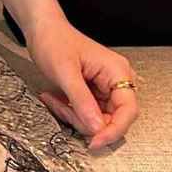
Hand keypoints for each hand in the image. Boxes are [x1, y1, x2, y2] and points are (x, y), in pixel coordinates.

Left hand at [26, 22, 139, 152]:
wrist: (42, 30)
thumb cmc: (54, 41)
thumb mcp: (65, 72)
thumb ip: (82, 101)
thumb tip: (97, 128)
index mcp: (118, 71)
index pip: (128, 110)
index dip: (114, 130)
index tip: (95, 142)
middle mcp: (116, 80)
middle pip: (112, 118)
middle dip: (86, 121)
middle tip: (65, 110)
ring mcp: (105, 88)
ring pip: (97, 119)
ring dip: (74, 116)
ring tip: (55, 99)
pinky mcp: (93, 92)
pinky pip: (86, 113)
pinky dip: (70, 111)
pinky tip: (56, 98)